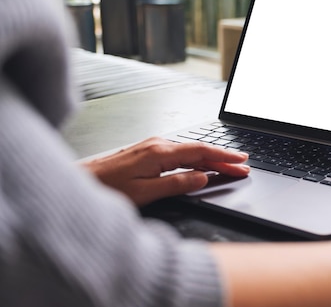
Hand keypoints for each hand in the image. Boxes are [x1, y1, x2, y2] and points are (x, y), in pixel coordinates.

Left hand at [82, 137, 249, 206]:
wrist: (78, 183)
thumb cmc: (106, 189)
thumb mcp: (145, 193)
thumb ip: (176, 184)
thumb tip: (202, 177)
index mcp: (160, 152)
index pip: (201, 152)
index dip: (224, 157)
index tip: (242, 161)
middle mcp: (157, 144)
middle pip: (199, 151)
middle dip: (223, 158)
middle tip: (243, 166)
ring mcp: (152, 146)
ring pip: (190, 152)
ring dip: (211, 159)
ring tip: (229, 166)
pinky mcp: (147, 152)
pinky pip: (179, 154)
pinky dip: (196, 159)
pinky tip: (201, 164)